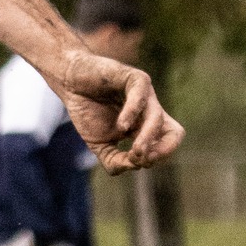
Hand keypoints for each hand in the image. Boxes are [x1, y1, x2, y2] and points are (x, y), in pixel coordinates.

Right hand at [57, 50, 183, 173]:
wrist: (70, 82)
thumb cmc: (87, 109)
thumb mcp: (98, 143)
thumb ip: (113, 160)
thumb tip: (132, 167)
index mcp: (145, 126)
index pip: (165, 145)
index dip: (155, 158)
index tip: (132, 161)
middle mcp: (150, 110)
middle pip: (174, 132)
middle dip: (164, 150)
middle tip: (142, 158)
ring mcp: (145, 94)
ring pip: (157, 119)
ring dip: (147, 138)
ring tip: (134, 151)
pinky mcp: (135, 78)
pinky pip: (140, 97)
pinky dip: (132, 114)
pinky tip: (121, 126)